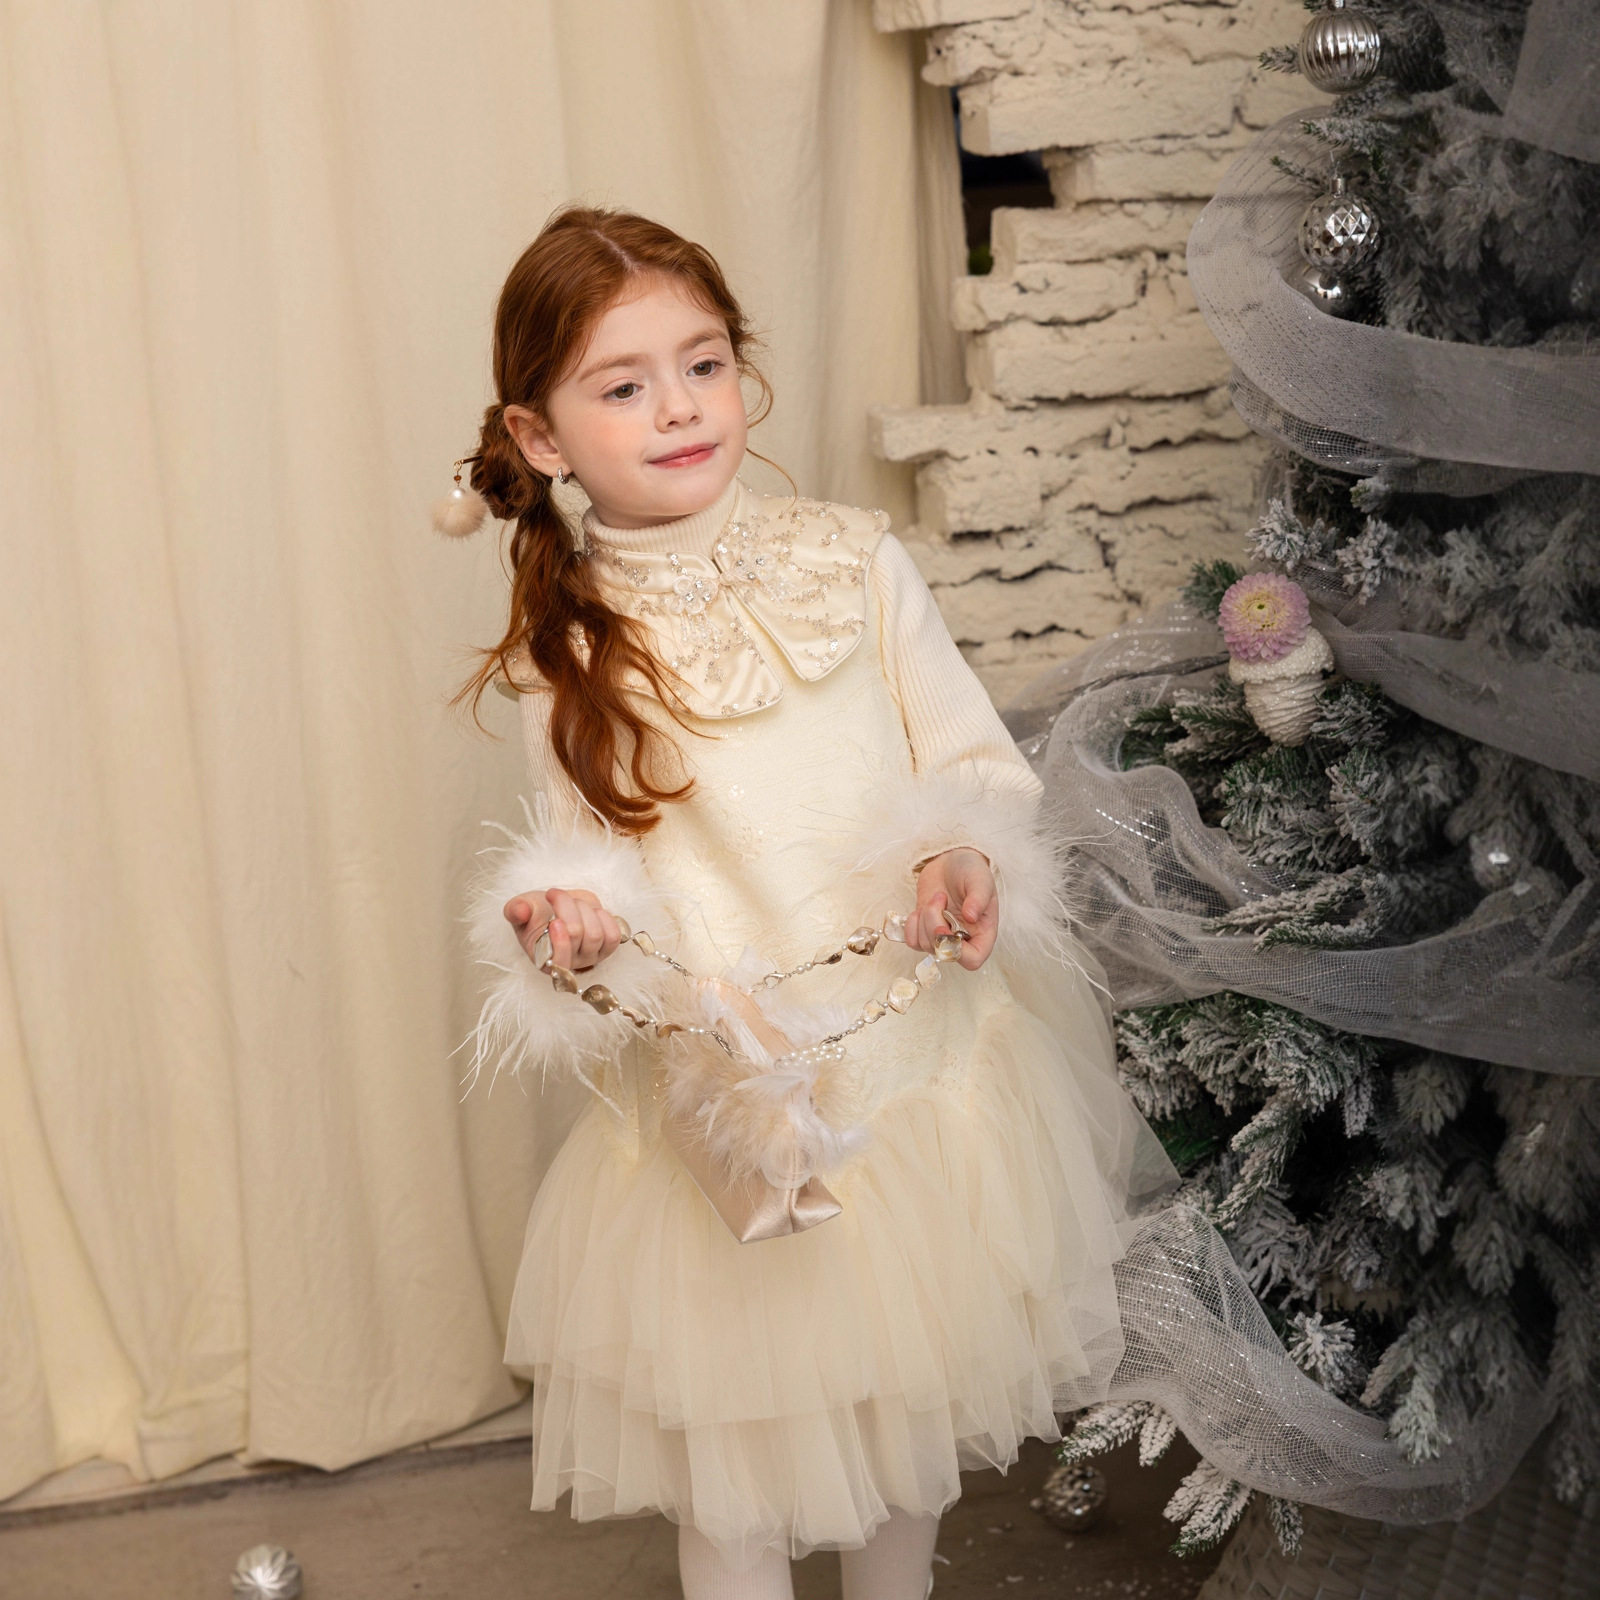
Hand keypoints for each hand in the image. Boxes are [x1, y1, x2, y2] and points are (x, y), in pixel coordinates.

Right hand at [503, 888, 622, 971]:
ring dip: (584, 908)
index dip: (561, 943)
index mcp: (545, 960)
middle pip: (578, 936)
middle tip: (554, 894)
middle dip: (567, 907)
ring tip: (572, 901)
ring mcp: (591, 957)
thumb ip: (515, 910)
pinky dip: (605, 918)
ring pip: (596, 934)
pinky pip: (614, 936)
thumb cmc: (536, 913)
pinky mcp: (607, 947)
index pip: (560, 963)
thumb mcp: (520, 908)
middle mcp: (570, 964)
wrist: (557, 908)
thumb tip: (520, 911)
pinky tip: (592, 910)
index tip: (555, 921)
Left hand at [908, 847, 997, 970]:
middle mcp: (962, 939)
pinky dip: (911, 925)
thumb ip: (978, 897)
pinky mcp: (924, 929)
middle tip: (940, 898)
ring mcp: (942, 936)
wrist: (951, 861)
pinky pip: (912, 940)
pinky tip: (921, 908)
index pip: (973, 960)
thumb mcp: (981, 880)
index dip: (957, 951)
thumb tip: (971, 916)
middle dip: (934, 926)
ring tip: (937, 897)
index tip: (948, 927)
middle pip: (944, 953)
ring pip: (925, 945)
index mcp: (982, 933)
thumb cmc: (971, 871)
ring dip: (924, 919)